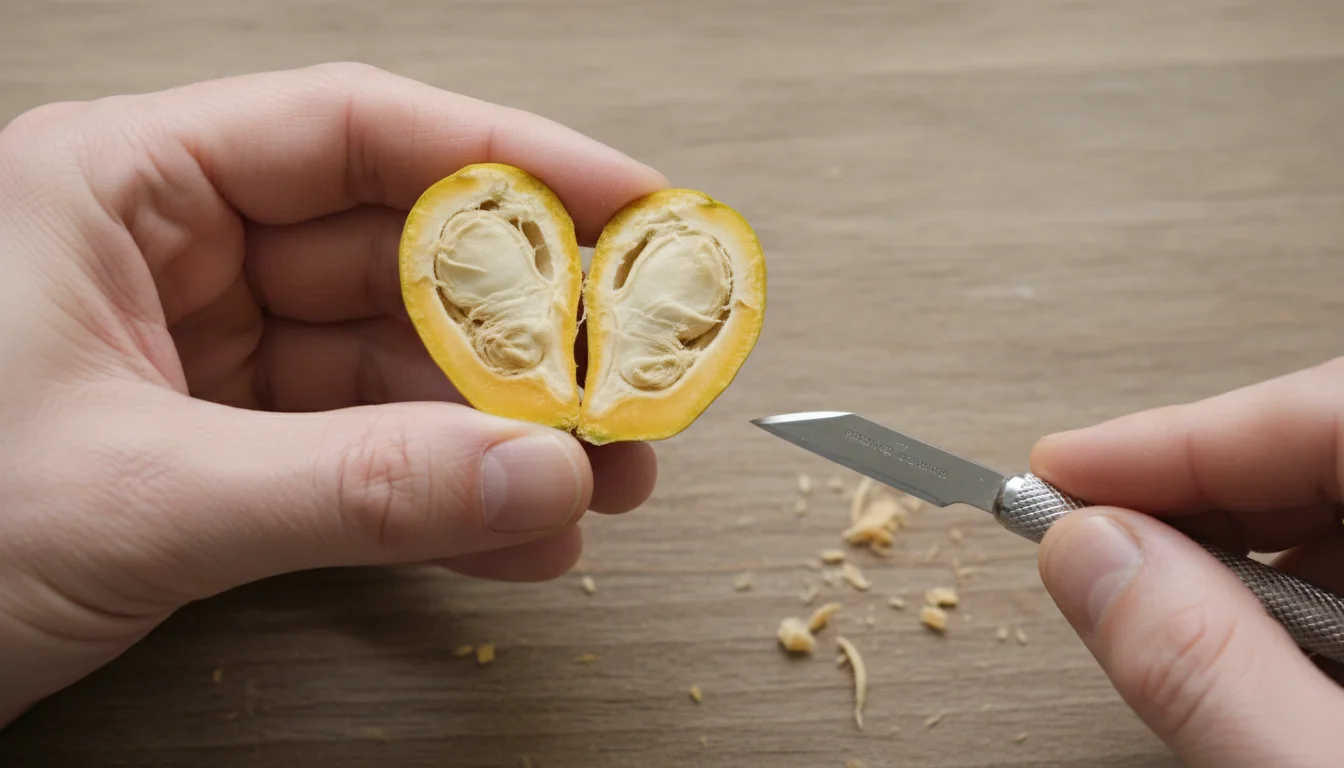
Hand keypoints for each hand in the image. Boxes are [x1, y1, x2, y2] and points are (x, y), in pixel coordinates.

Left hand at [0, 62, 663, 725]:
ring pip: (393, 365)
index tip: (627, 204)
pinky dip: (442, 496)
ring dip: (504, 428)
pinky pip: (360, 451)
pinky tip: (514, 530)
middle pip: (398, 256)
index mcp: (123, 190)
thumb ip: (350, 486)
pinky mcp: (216, 446)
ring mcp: (199, 355)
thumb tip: (533, 477)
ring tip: (602, 472)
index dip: (511, 162)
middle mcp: (170, 257)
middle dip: (529, 325)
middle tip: (630, 369)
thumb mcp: (138, 495)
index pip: (356, 133)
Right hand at [1032, 358, 1343, 766]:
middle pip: (1326, 445)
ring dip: (1231, 549)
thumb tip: (1089, 554)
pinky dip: (1284, 595)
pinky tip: (1242, 642)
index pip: (1328, 413)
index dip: (1181, 436)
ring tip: (1155, 604)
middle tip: (1084, 531)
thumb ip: (1211, 666)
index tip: (1062, 468)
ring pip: (1336, 501)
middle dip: (1192, 493)